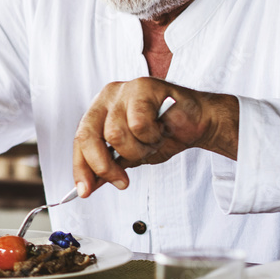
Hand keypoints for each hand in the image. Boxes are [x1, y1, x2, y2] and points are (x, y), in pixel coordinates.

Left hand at [72, 78, 238, 197]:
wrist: (199, 122)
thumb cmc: (165, 134)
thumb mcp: (132, 155)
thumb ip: (110, 166)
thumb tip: (88, 186)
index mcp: (99, 111)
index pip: (80, 140)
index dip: (81, 167)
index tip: (85, 191)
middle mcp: (107, 98)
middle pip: (88, 136)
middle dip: (103, 165)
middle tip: (122, 182)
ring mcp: (124, 90)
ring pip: (115, 134)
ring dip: (138, 150)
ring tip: (153, 142)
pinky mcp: (143, 86)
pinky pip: (138, 124)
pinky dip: (152, 136)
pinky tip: (162, 129)